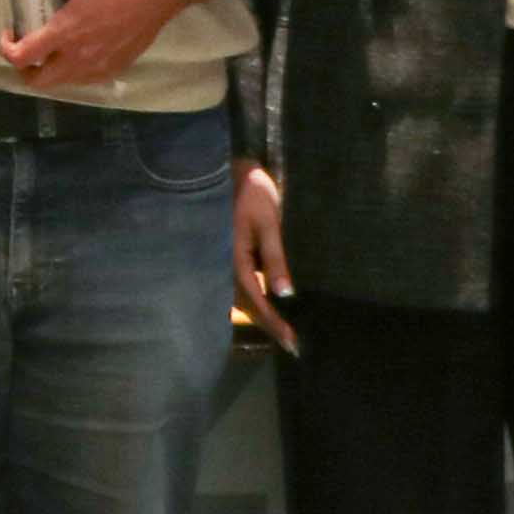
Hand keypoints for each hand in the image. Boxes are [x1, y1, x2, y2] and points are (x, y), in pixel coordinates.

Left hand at [0, 0, 185, 88]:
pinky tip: (76, 47)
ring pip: (61, 82)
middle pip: (37, 81)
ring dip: (48, 68)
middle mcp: (81, 56)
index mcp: (67, 31)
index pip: (22, 57)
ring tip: (50, 43)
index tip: (10, 30)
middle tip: (27, 43)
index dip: (6, 47)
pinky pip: (83, 80)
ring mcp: (99, 66)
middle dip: (24, 67)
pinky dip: (71, 70)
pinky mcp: (115, 69)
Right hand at [231, 163, 299, 353]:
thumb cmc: (249, 192)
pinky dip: (255, 297)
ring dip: (262, 313)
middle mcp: (221, 267)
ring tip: (285, 328)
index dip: (274, 324)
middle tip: (293, 345)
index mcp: (232, 260)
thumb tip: (285, 294)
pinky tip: (270, 300)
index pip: (256, 301)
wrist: (221, 168)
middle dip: (269, 325)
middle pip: (246, 306)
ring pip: (241, 297)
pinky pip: (239, 285)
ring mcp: (220, 262)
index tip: (292, 344)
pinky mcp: (224, 257)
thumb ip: (275, 258)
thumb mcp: (267, 222)